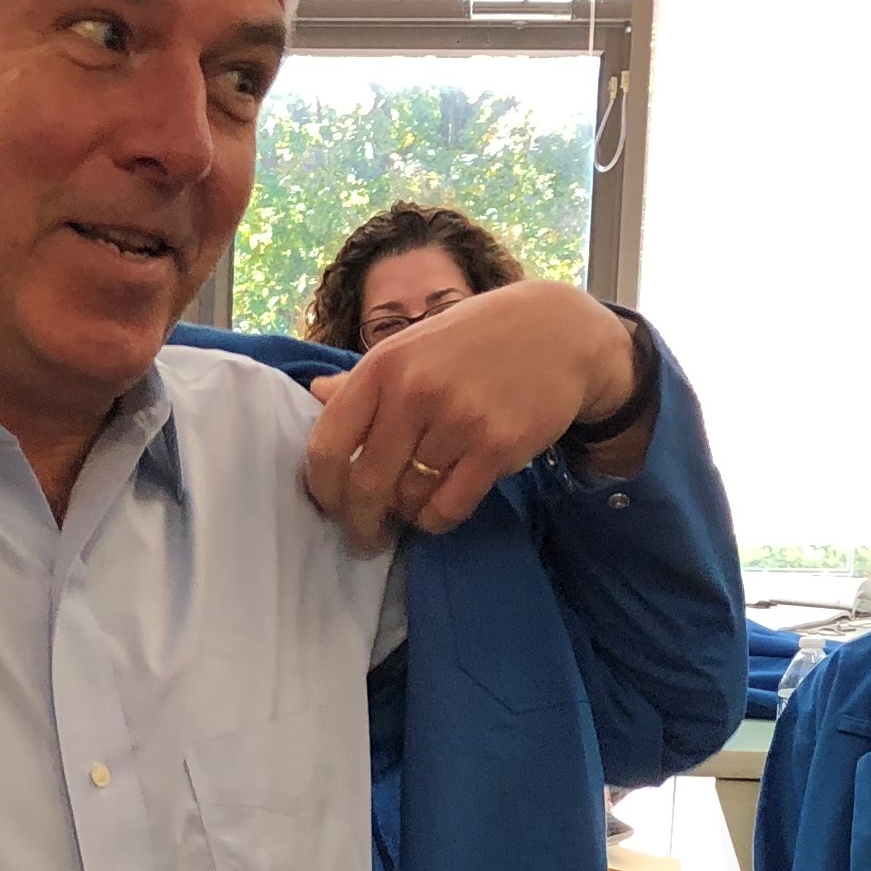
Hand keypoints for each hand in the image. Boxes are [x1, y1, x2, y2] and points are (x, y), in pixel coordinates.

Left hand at [301, 281, 641, 551]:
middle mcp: (414, 392)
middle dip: (359, 522)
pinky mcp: (497, 446)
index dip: (321, 487)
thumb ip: (364, 378)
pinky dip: (436, 518)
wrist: (557, 333)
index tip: (328, 506)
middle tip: (363, 537)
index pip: (327, 444)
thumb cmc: (474, 341)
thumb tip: (314, 394)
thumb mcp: (413, 345)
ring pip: (409, 498)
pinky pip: (448, 507)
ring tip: (413, 505)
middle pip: (365, 484)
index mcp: (383, 366)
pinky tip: (438, 508)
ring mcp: (458, 420)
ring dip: (406, 513)